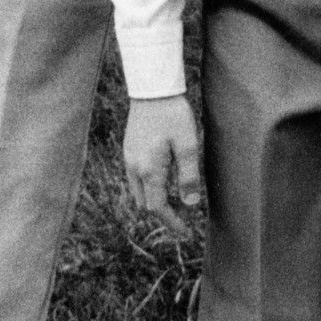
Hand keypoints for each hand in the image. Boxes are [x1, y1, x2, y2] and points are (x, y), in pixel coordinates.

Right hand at [122, 94, 202, 236]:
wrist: (152, 88)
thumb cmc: (173, 114)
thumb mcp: (187, 144)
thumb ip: (189, 175)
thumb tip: (191, 203)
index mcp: (149, 170)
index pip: (158, 207)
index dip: (172, 222)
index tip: (186, 232)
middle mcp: (134, 168)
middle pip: (146, 203)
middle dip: (163, 213)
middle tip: (184, 216)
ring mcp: (129, 158)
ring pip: (139, 192)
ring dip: (155, 199)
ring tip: (175, 198)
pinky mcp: (129, 149)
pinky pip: (136, 178)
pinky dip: (149, 186)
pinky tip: (164, 177)